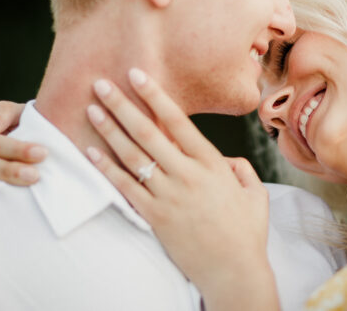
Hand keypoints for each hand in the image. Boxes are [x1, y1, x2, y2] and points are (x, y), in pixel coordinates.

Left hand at [85, 68, 279, 310]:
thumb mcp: (255, 192)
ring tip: (91, 109)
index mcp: (212, 164)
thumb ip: (241, 169)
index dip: (155, 96)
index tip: (137, 75)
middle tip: (101, 84)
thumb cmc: (247, 232)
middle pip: (148, 132)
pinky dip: (107, 168)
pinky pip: (125, 188)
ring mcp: (169, 196)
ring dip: (109, 130)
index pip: (178, 121)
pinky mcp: (155, 218)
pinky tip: (91, 152)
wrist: (234, 271)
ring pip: (132, 156)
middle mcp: (188, 175)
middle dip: (122, 105)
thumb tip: (226, 160)